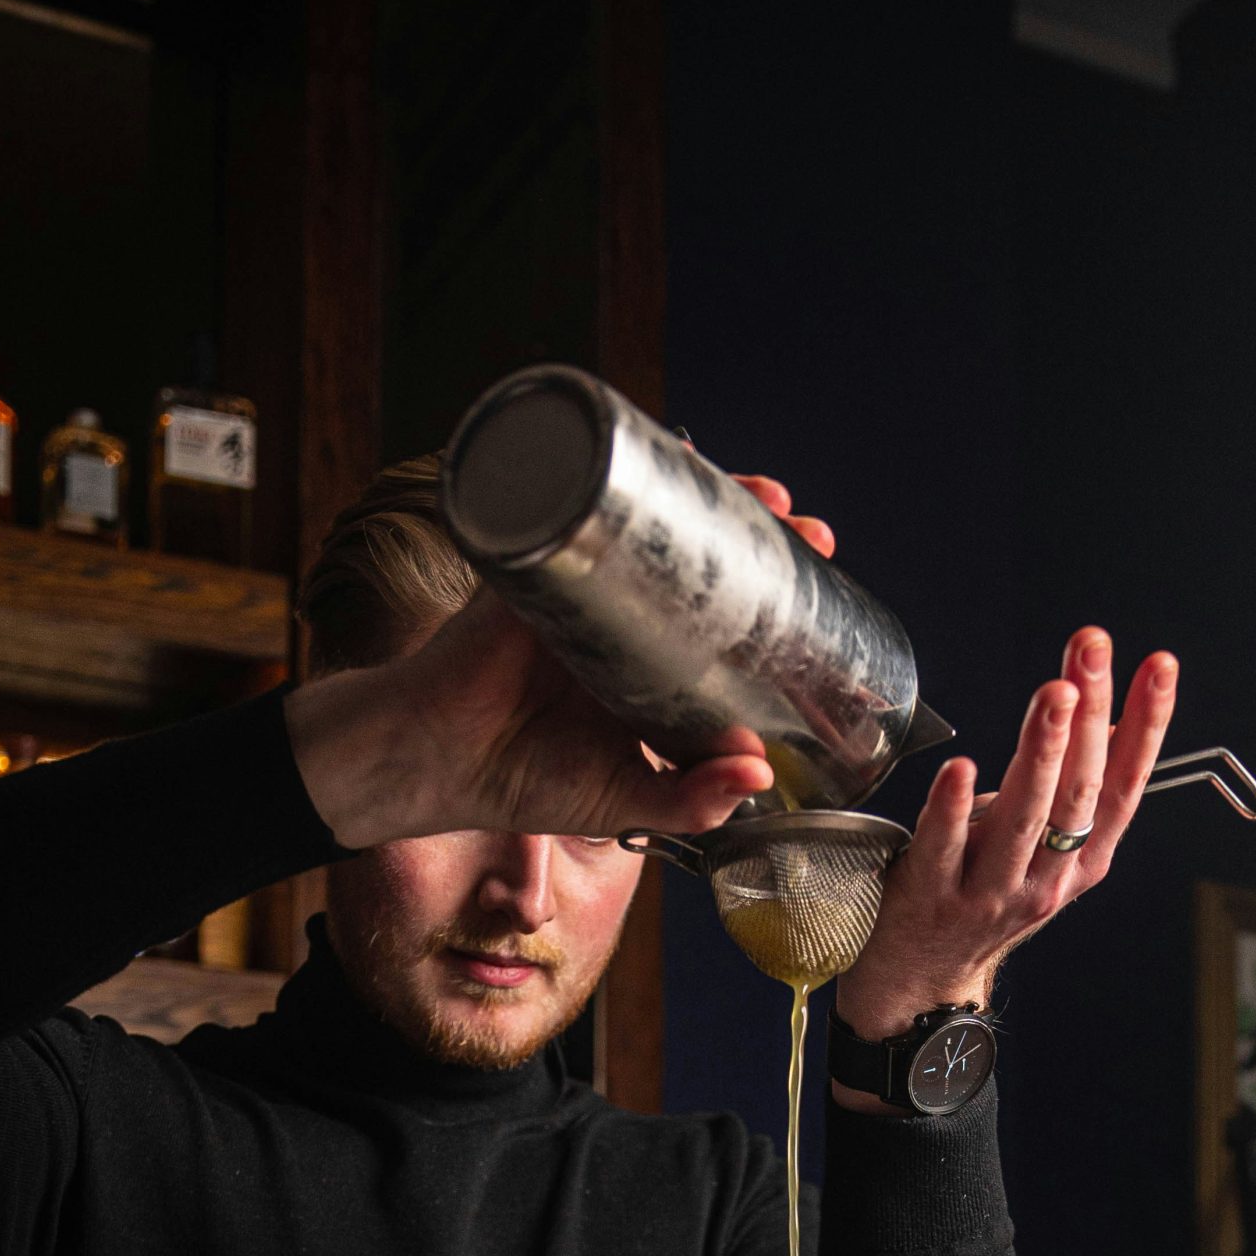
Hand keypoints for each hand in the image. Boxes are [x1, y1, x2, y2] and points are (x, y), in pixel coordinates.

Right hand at [283, 471, 832, 848]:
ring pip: (658, 526)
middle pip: (703, 564)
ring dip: (714, 497)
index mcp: (650, 674)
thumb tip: (758, 772)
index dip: (774, 612)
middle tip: (809, 531)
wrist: (433, 758)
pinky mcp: (542, 560)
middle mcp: (623, 621)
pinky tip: (677, 455)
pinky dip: (630, 473)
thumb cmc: (517, 779)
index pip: (724, 629)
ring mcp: (584, 584)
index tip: (823, 604)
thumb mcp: (624, 800)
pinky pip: (587, 503)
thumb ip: (690, 798)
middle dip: (761, 540)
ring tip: (766, 492)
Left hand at [832, 629, 1178, 1084]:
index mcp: (1082, 861)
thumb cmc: (982, 895)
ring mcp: (991, 892)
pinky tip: (962, 769)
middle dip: (1092, 715)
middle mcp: (1047, 879)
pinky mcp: (933, 896)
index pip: (1125, 785)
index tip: (1160, 666)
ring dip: (1044, 751)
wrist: (924, 978)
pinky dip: (955, 808)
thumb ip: (1073, 789)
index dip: (1147, 725)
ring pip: (1025, 818)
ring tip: (1055, 693)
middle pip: (1080, 792)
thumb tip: (1107, 713)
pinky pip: (946, 847)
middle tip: (1092, 654)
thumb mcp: (1043, 848)